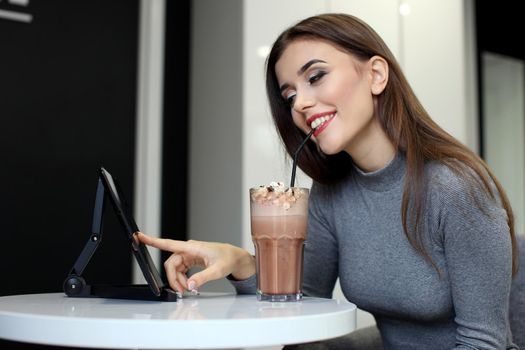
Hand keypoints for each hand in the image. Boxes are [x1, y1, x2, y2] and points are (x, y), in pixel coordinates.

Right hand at [137, 232, 254, 293]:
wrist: (235, 257)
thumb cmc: (228, 259)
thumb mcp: (217, 270)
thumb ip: (203, 278)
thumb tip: (190, 285)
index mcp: (193, 248)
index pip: (169, 243)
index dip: (152, 240)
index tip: (139, 236)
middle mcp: (188, 250)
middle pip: (171, 264)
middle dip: (173, 279)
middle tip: (182, 291)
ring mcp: (189, 255)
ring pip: (175, 268)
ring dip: (179, 281)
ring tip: (190, 289)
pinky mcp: (191, 260)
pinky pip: (180, 270)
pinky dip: (183, 279)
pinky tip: (190, 285)